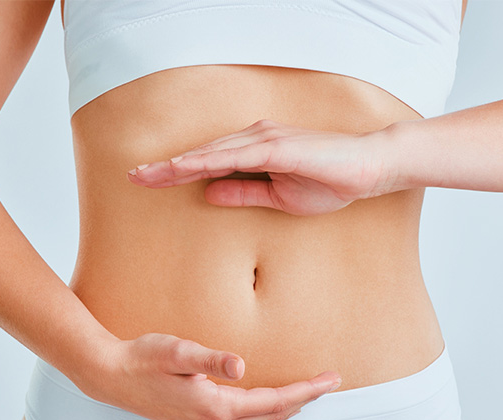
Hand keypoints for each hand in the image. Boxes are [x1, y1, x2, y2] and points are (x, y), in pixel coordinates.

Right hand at [75, 332, 341, 419]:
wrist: (109, 376)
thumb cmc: (143, 359)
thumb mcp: (177, 352)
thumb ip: (209, 359)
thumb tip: (239, 365)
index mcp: (215, 408)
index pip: (274, 401)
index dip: (305, 390)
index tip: (330, 379)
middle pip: (272, 414)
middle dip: (304, 399)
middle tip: (330, 383)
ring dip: (286, 407)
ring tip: (309, 392)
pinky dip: (266, 412)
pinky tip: (270, 403)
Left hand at [126, 119, 397, 215]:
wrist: (369, 168)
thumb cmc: (331, 182)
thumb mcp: (279, 198)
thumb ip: (244, 193)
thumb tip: (208, 194)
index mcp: (256, 151)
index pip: (208, 163)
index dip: (176, 172)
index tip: (148, 181)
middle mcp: (256, 138)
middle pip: (202, 154)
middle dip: (166, 167)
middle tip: (132, 177)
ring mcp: (265, 139)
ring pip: (211, 151)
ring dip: (178, 163)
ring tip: (148, 175)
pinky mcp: (277, 146)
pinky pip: (234, 154)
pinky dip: (206, 160)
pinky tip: (184, 167)